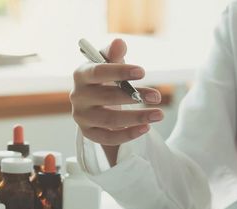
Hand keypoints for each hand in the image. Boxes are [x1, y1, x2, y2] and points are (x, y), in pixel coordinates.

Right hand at [70, 38, 163, 165]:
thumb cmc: (105, 78)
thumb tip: (120, 42)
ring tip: (158, 114)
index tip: (143, 72)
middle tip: (157, 96)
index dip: (119, 72)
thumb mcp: (110, 63)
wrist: (96, 102)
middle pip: (106, 97)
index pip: (97, 72)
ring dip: (136, 117)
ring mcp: (82, 117)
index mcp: (81, 75)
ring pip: (109, 120)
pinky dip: (128, 134)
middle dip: (134, 96)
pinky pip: (108, 137)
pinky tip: (146, 128)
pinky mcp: (89, 133)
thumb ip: (114, 53)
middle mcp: (77, 96)